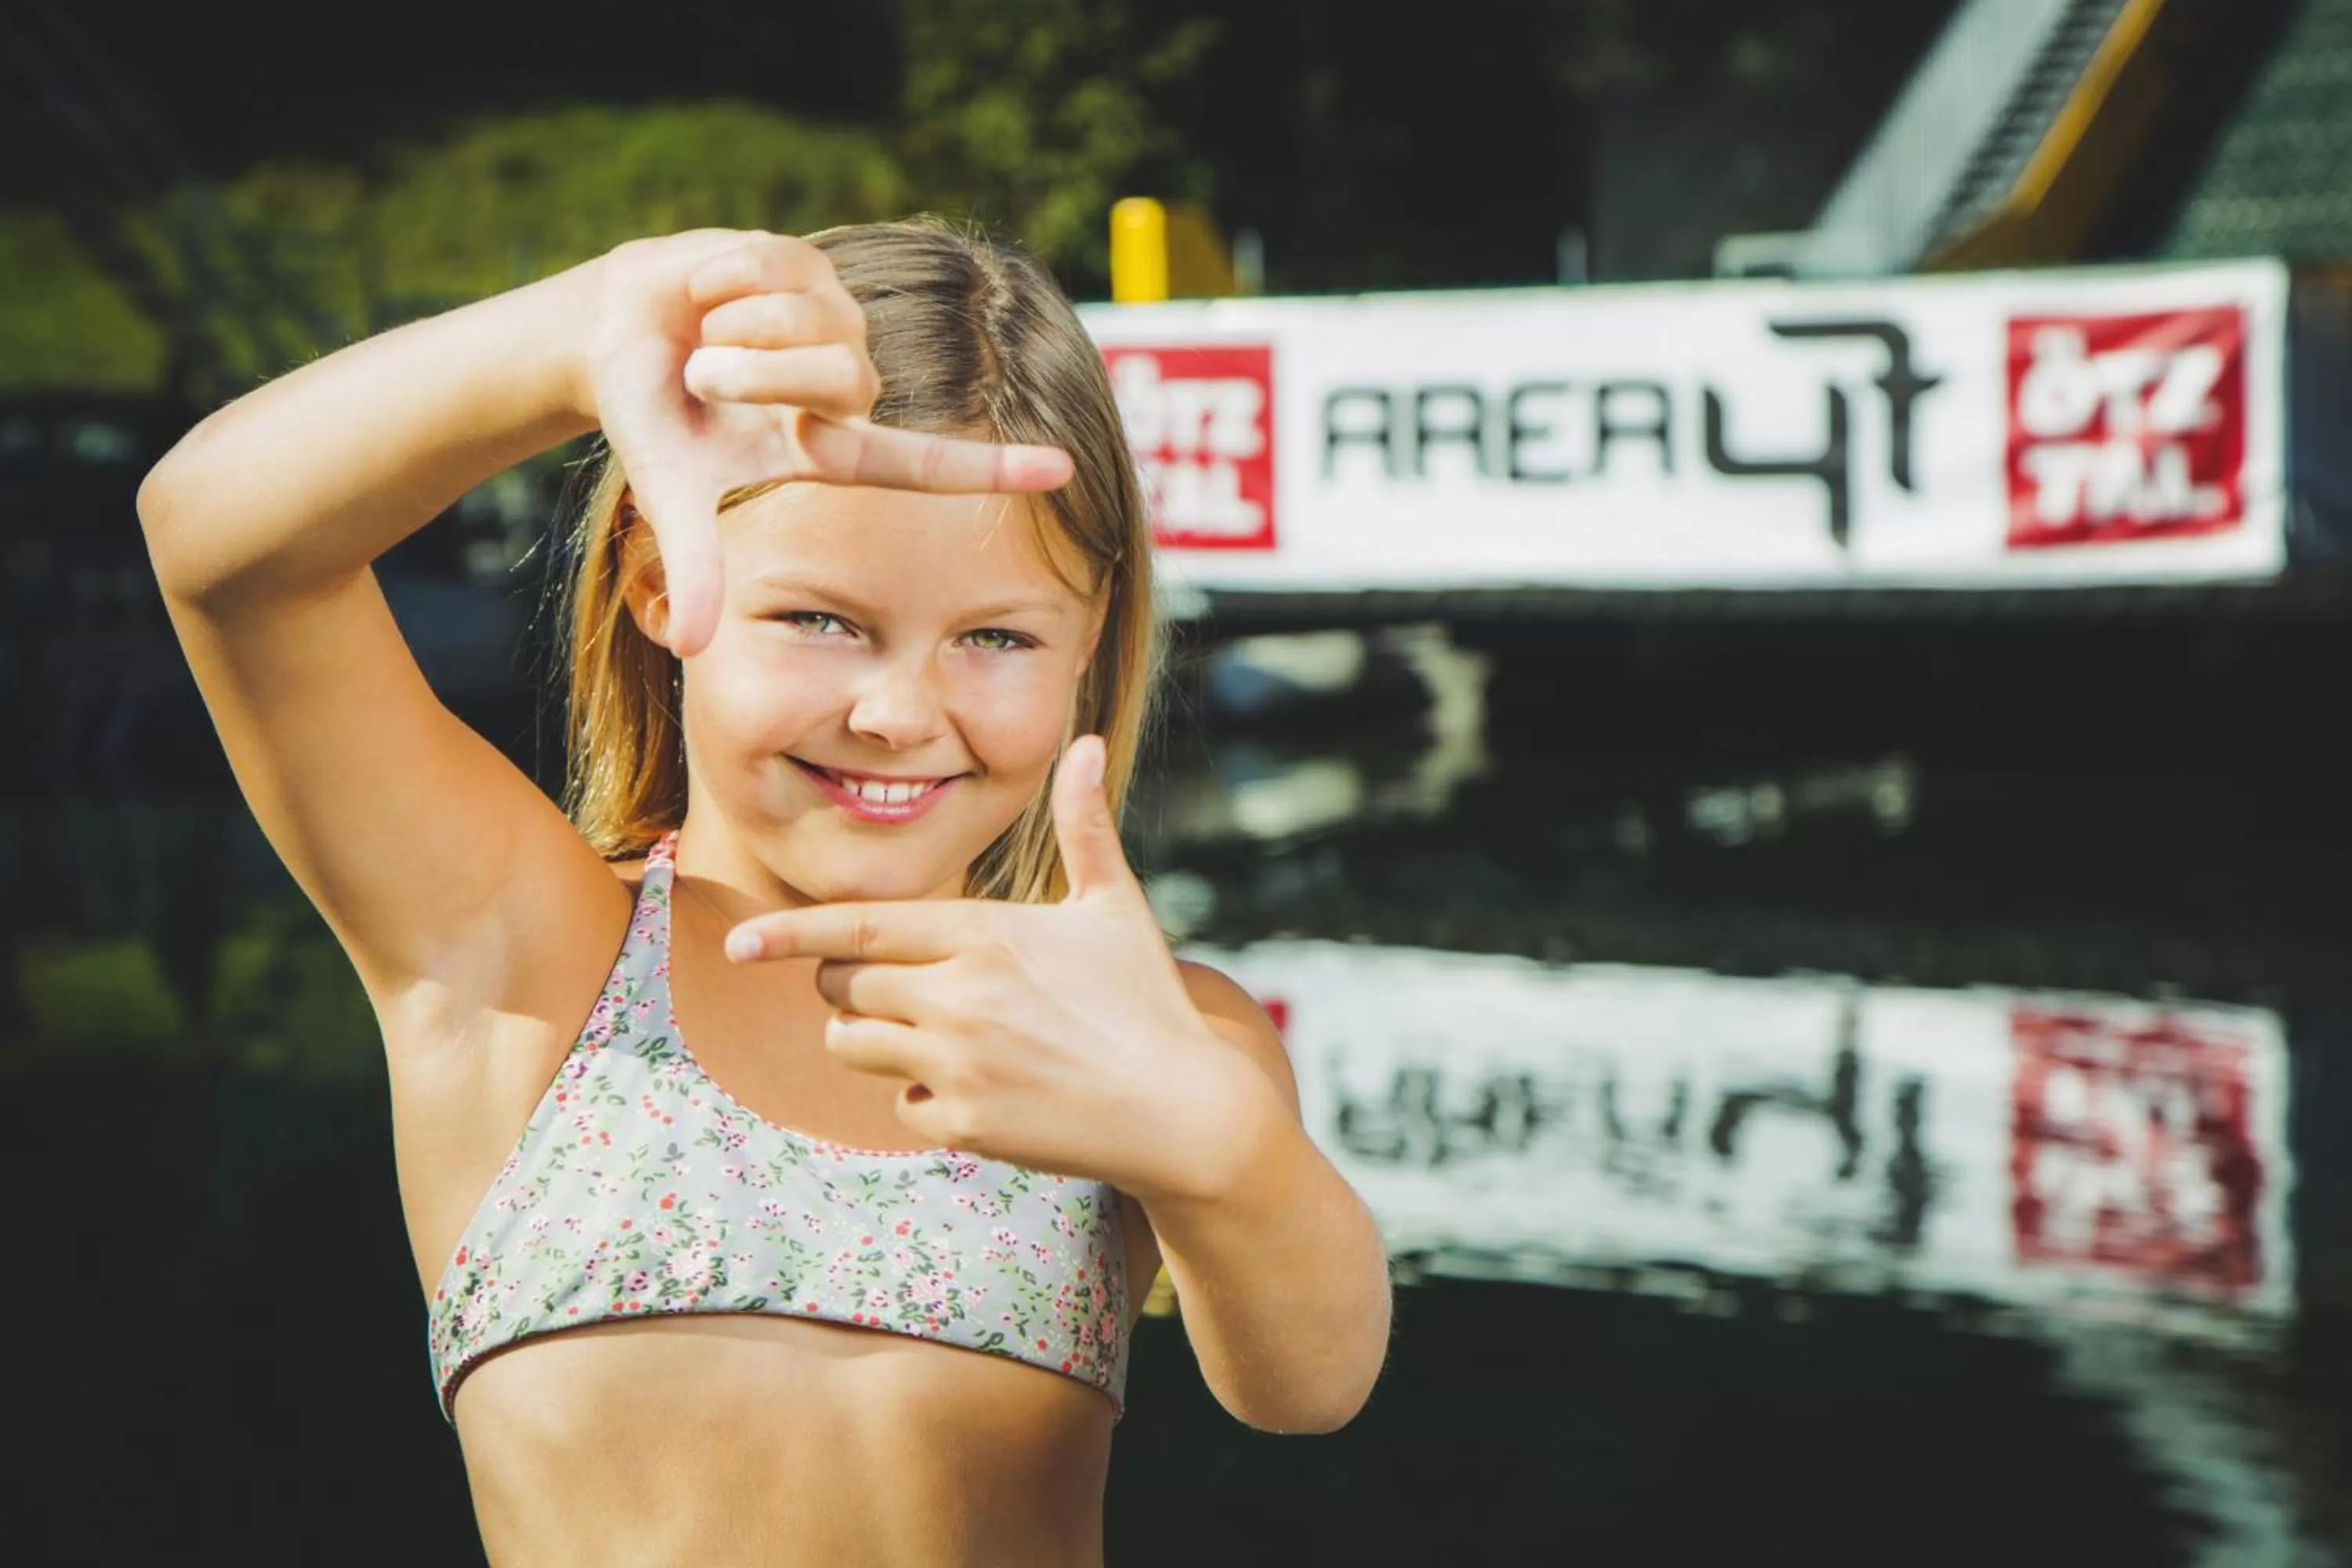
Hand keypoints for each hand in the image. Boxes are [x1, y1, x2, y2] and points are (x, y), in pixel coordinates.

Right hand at [583, 230, 1075, 654]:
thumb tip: (689, 648)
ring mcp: (837, 319)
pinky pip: (768, 269)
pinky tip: (705, 295)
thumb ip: (696, 567)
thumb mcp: (674, 495)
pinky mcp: (808, 261)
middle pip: (842, 377)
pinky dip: (718, 285)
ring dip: (734, 334)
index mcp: (834, 446)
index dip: (994, 468)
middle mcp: (853, 384)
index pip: (926, 464)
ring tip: (706, 340)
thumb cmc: (660, 423)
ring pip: (806, 323)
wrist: (618, 337)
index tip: (1064, 470)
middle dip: (759, 378)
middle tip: (704, 379)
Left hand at [720, 735, 1261, 1199]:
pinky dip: (926, 1099)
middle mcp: (959, 994)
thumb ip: (1084, 824)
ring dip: (875, 1040)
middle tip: (908, 990)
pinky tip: (986, 1090)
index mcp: (984, 932)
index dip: (790, 933)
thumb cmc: (1148, 1001)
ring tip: (941, 1038)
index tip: (739, 942)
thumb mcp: (1115, 906)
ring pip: (852, 1046)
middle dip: (851, 985)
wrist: (1185, 1111)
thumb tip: (1087, 743)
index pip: (858, 925)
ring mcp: (958, 1062)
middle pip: (842, 985)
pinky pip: (900, 1105)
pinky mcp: (964, 1123)